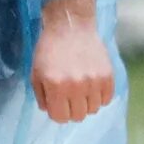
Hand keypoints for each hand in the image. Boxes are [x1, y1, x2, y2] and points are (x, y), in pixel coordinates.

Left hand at [31, 0, 113, 122]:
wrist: (71, 25)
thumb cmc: (50, 48)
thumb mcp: (36, 72)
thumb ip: (41, 95)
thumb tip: (50, 110)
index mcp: (55, 86)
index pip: (60, 117)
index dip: (57, 113)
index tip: (58, 104)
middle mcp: (76, 86)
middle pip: (78, 116)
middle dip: (71, 109)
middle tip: (70, 97)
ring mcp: (94, 81)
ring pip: (93, 109)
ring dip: (86, 103)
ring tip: (82, 89)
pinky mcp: (107, 75)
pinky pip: (107, 99)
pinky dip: (100, 96)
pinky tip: (93, 85)